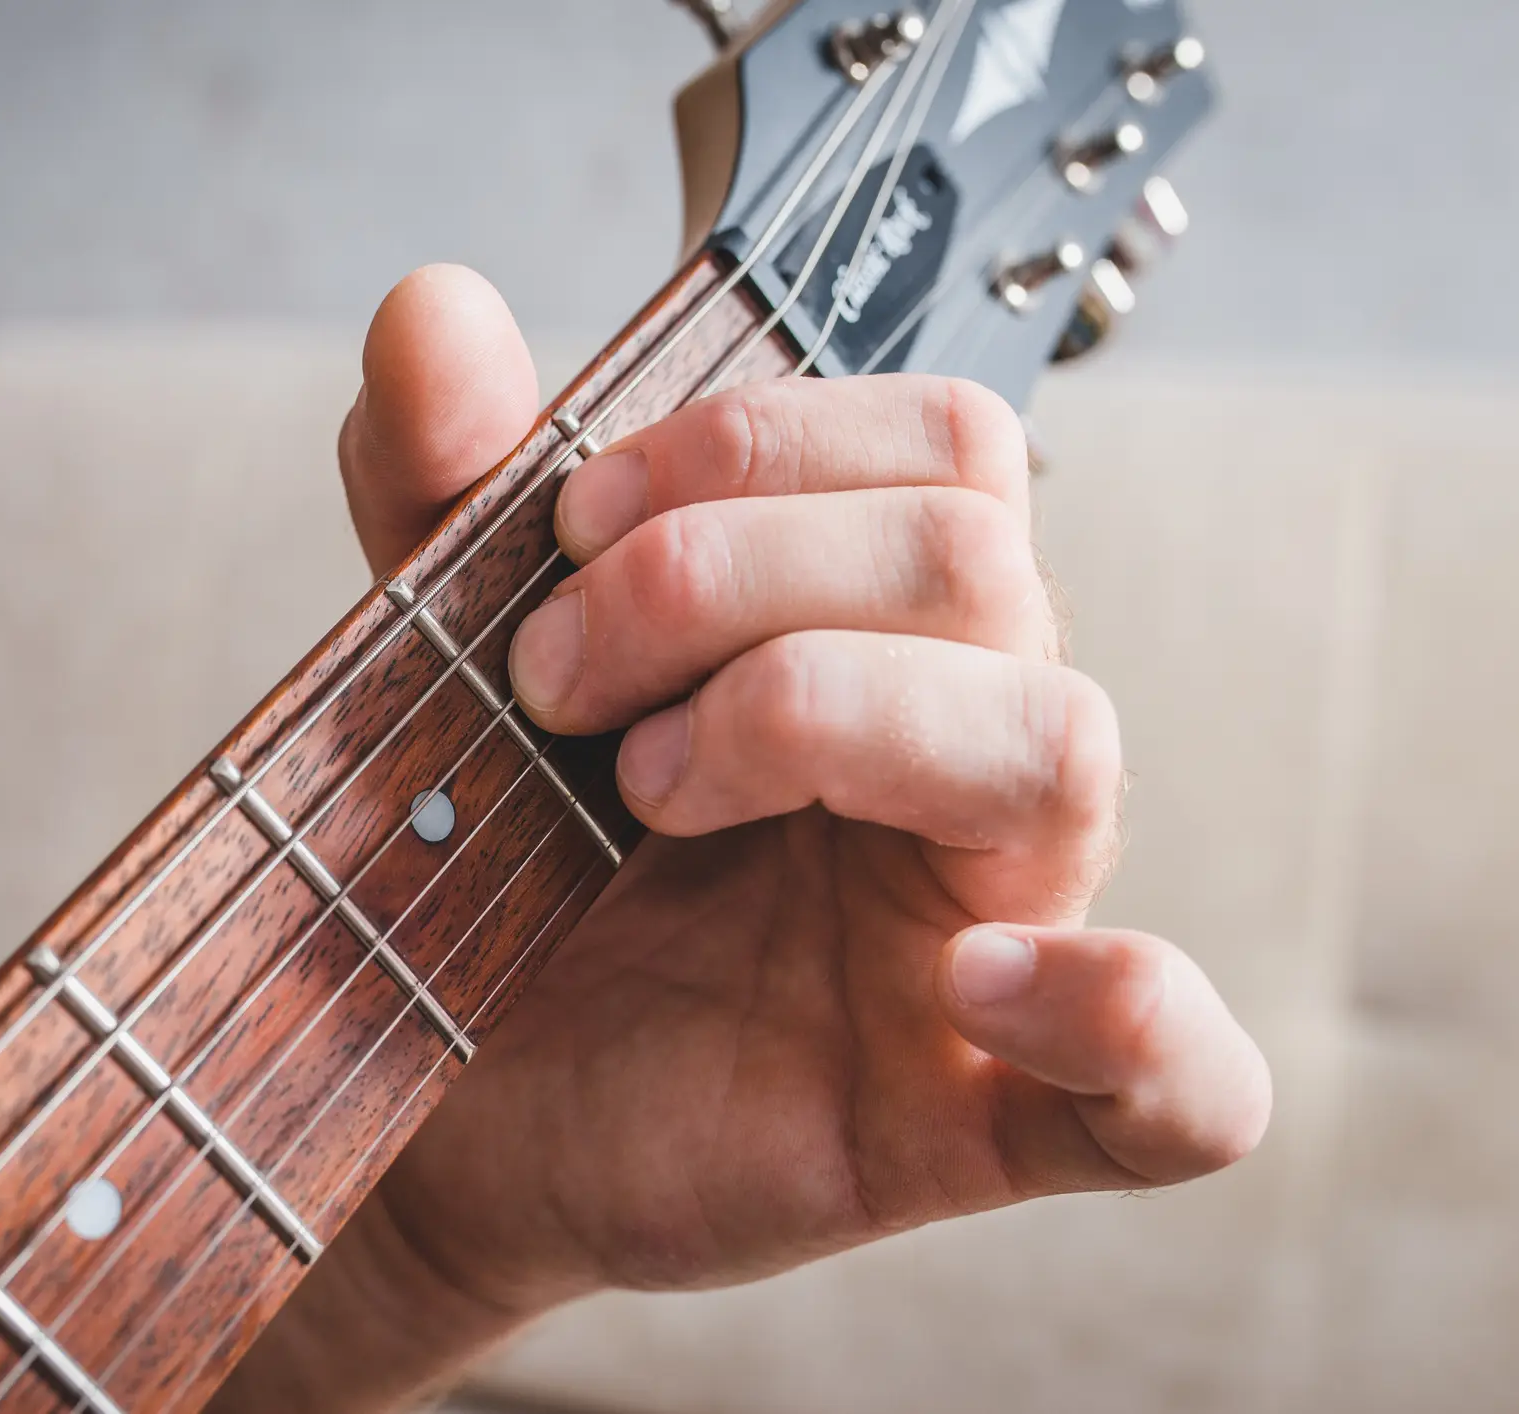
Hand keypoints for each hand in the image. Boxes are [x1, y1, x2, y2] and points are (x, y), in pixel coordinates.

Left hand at [214, 267, 1270, 1411]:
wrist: (433, 1090)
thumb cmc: (479, 862)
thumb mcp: (444, 651)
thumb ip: (441, 484)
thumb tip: (433, 305)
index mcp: (875, 624)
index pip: (944, 444)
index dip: (754, 446)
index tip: (566, 528)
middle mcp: (958, 753)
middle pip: (977, 560)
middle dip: (722, 574)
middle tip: (553, 684)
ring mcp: (987, 931)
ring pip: (1057, 741)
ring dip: (825, 715)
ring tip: (649, 793)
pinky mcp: (971, 1115)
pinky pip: (1184, 1094)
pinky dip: (1136, 1024)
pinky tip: (973, 986)